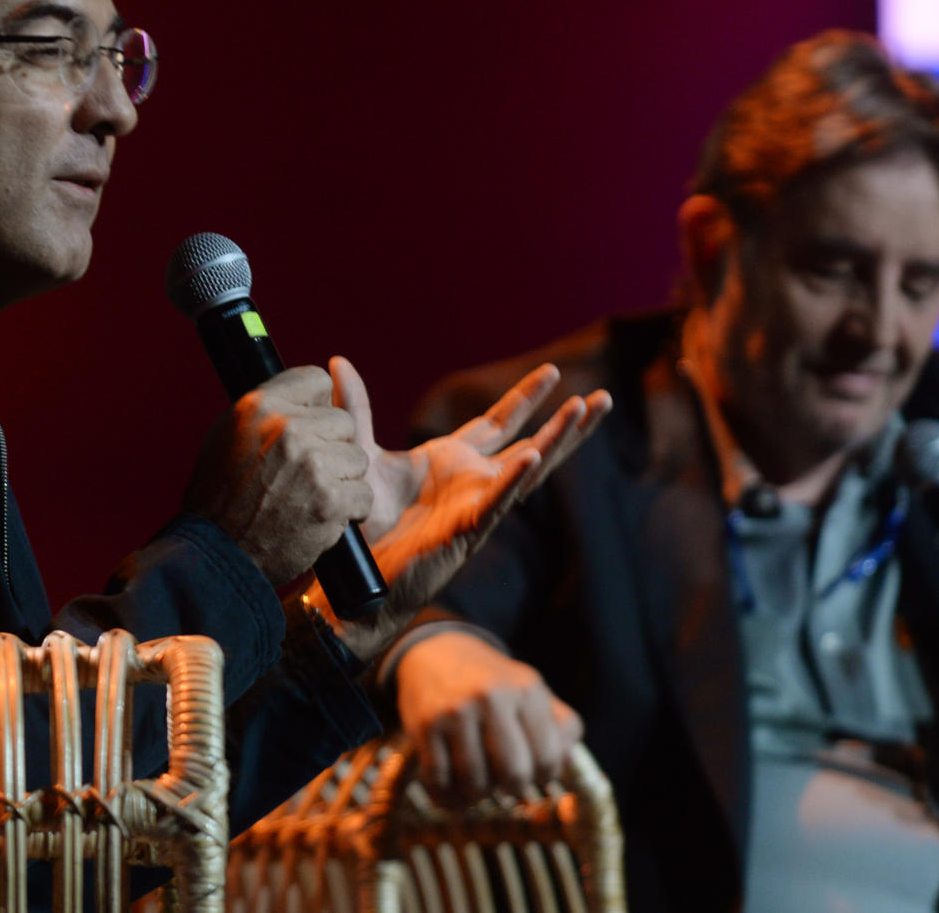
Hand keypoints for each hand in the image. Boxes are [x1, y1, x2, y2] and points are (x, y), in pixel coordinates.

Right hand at [184, 366, 371, 585]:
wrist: (218, 554)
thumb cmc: (221, 495)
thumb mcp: (230, 435)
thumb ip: (270, 409)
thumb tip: (313, 397)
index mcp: (261, 406)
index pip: (316, 380)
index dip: (317, 406)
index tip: (309, 426)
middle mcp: (287, 428)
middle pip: (343, 422)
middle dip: (331, 447)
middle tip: (305, 473)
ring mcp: (311, 464)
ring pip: (357, 458)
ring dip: (342, 480)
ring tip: (310, 497)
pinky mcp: (329, 500)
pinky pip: (363, 494)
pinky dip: (349, 510)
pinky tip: (322, 517)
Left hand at [307, 358, 609, 658]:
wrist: (352, 575)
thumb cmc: (359, 522)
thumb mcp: (358, 452)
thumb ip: (356, 408)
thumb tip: (338, 362)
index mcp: (452, 462)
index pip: (498, 423)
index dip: (526, 398)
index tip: (553, 373)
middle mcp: (472, 482)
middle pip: (531, 444)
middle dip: (566, 422)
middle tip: (600, 397)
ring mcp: (476, 506)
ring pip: (529, 470)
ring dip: (558, 440)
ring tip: (586, 409)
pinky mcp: (466, 531)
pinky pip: (497, 503)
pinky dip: (515, 480)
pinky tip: (536, 458)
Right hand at [396, 630, 583, 800]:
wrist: (436, 652)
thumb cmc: (492, 682)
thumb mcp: (530, 689)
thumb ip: (559, 724)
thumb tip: (567, 763)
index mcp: (526, 689)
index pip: (548, 757)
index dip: (544, 775)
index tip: (532, 770)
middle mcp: (492, 697)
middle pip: (514, 774)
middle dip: (511, 788)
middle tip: (504, 781)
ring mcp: (456, 711)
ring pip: (475, 783)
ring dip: (478, 794)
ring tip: (478, 783)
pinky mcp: (425, 725)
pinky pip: (439, 782)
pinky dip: (448, 798)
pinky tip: (453, 791)